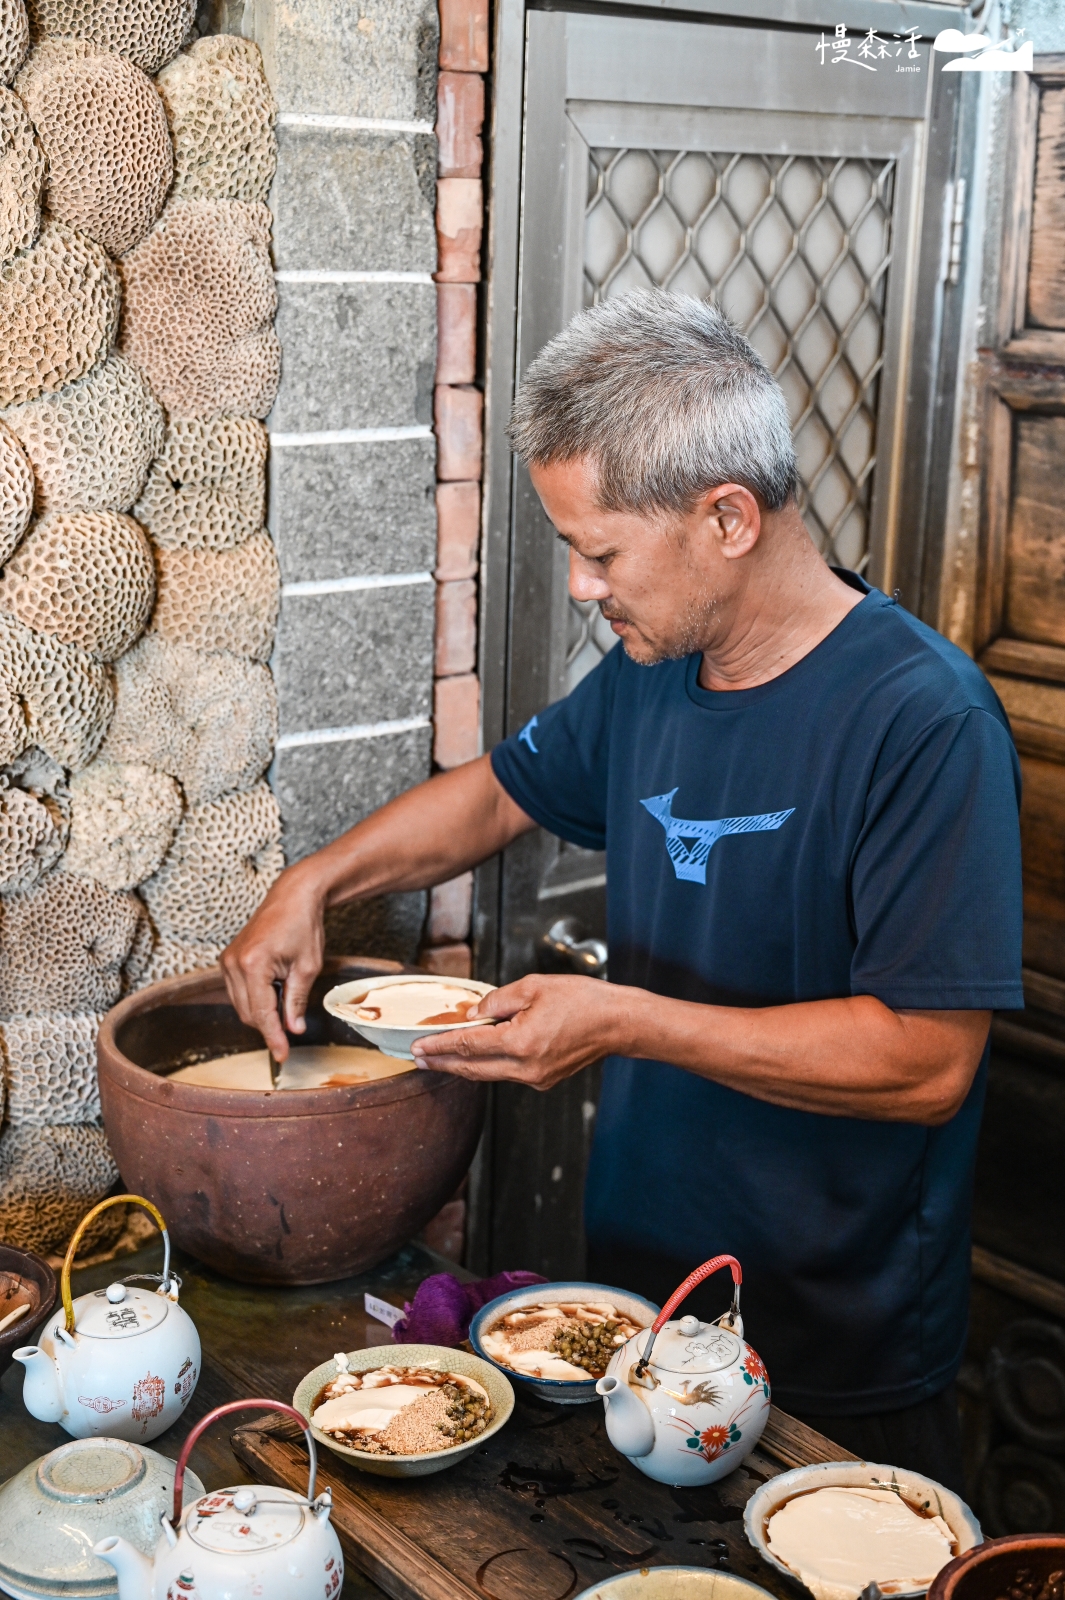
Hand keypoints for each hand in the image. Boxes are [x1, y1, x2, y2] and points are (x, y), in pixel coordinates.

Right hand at [220, 864, 326, 1060]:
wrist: (293, 896)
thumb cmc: (303, 926)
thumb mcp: (308, 968)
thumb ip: (297, 1001)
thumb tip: (293, 1029)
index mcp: (253, 964)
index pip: (261, 1013)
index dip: (273, 1037)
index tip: (283, 1056)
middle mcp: (233, 963)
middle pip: (248, 1013)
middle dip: (269, 1026)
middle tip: (291, 1032)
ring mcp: (227, 960)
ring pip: (241, 1005)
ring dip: (262, 1012)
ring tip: (286, 1001)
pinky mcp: (228, 959)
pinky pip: (238, 992)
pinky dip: (255, 999)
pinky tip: (274, 992)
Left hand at [410, 973, 623, 1088]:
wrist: (617, 1023)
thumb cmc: (583, 1000)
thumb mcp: (534, 986)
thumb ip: (497, 1001)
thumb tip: (474, 1014)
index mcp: (521, 1042)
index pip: (469, 1045)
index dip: (440, 1046)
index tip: (417, 1046)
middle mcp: (525, 1067)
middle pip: (472, 1068)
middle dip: (441, 1063)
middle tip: (417, 1057)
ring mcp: (535, 1077)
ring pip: (487, 1074)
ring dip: (461, 1065)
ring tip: (438, 1057)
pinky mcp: (543, 1079)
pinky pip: (505, 1073)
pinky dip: (486, 1065)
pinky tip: (474, 1056)